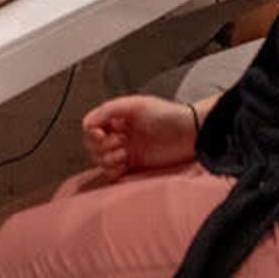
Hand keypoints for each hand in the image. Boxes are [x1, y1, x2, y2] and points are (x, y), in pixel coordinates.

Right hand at [82, 95, 200, 179]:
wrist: (189, 133)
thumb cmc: (168, 115)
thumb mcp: (136, 104)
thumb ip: (110, 110)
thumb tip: (88, 123)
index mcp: (117, 117)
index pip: (90, 125)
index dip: (92, 132)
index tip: (102, 134)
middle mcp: (119, 133)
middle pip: (91, 144)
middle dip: (101, 146)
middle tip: (119, 142)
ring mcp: (125, 149)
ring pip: (99, 159)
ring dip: (108, 158)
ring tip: (124, 153)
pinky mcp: (133, 164)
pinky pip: (112, 173)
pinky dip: (113, 171)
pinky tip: (124, 163)